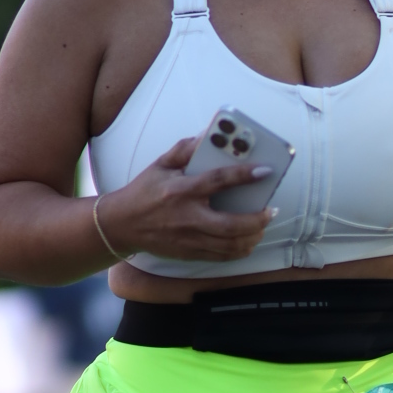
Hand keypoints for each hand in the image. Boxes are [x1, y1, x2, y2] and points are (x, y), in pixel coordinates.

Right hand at [95, 137, 277, 265]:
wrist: (121, 225)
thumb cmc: (143, 191)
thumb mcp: (160, 165)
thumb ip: (185, 149)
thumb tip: (208, 135)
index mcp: (181, 191)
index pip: (218, 181)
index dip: (244, 176)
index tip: (265, 171)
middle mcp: (187, 217)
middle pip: (231, 225)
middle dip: (257, 219)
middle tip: (271, 210)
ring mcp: (189, 239)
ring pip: (230, 245)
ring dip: (253, 236)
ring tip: (262, 225)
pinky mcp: (189, 253)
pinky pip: (221, 256)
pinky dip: (239, 250)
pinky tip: (248, 240)